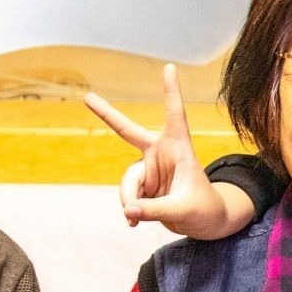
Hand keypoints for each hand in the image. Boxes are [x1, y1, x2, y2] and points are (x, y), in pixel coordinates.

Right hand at [84, 64, 253, 238]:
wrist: (205, 224)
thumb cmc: (204, 210)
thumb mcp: (183, 209)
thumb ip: (155, 210)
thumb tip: (129, 210)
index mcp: (179, 148)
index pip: (175, 115)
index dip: (171, 92)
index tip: (169, 67)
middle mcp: (160, 154)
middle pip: (128, 131)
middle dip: (107, 115)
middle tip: (87, 98)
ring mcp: (149, 169)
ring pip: (128, 181)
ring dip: (129, 199)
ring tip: (135, 219)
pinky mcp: (143, 187)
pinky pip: (128, 196)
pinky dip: (130, 210)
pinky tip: (133, 222)